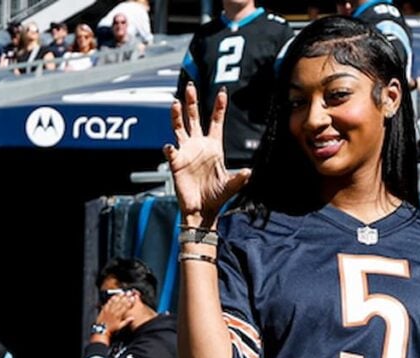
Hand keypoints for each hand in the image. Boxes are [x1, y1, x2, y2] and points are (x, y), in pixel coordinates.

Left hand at [96, 290, 136, 335]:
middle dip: (126, 297)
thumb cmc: (111, 329)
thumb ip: (127, 322)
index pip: (125, 307)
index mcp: (118, 315)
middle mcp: (114, 311)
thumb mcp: (120, 327)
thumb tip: (132, 318)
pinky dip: (112, 299)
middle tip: (129, 292)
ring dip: (119, 296)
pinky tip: (114, 296)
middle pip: (121, 302)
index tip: (133, 298)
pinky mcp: (104, 309)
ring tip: (123, 293)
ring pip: (115, 301)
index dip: (130, 302)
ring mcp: (109, 309)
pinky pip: (108, 302)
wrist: (102, 330)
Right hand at [164, 83, 250, 226]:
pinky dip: (169, 148)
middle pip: (195, 118)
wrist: (201, 210)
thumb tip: (249, 172)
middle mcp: (199, 146)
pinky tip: (170, 146)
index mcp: (214, 147)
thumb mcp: (231, 186)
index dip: (219, 108)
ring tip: (175, 103)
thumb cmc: (216, 197)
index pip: (216, 123)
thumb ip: (239, 178)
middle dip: (193, 102)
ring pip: (180, 128)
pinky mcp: (176, 162)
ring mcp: (186, 152)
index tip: (222, 92)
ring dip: (177, 116)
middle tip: (190, 86)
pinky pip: (171, 151)